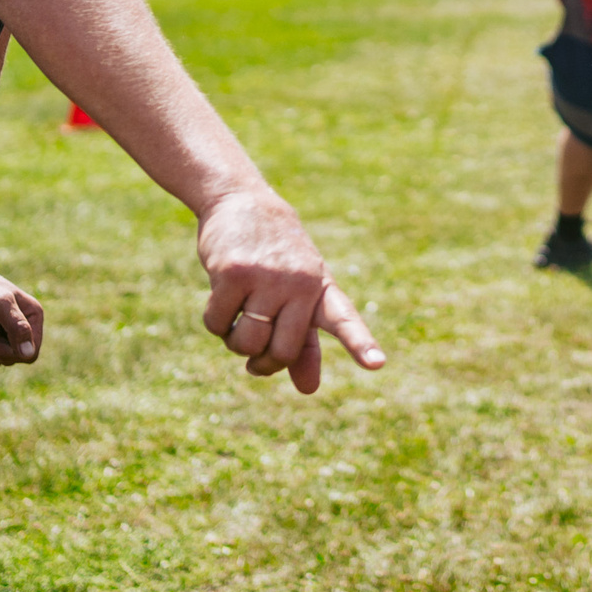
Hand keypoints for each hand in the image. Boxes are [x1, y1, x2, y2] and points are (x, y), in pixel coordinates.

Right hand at [196, 185, 386, 393]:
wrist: (242, 202)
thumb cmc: (275, 256)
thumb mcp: (297, 294)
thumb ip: (303, 342)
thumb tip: (309, 390)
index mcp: (321, 289)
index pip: (344, 320)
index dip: (360, 344)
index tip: (377, 364)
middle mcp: (299, 283)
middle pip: (281, 352)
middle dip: (263, 363)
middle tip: (254, 358)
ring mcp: (267, 277)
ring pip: (247, 344)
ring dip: (236, 344)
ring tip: (237, 322)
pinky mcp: (233, 273)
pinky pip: (218, 325)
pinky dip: (215, 323)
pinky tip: (221, 297)